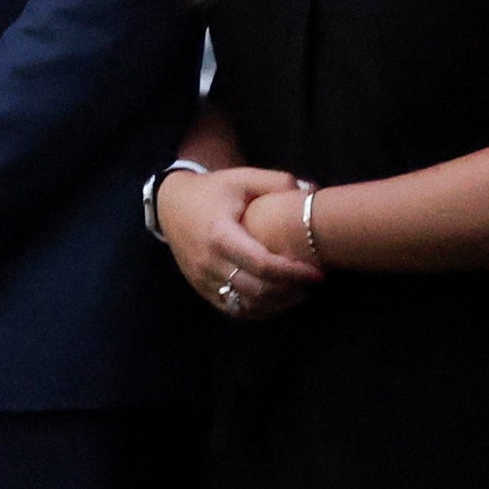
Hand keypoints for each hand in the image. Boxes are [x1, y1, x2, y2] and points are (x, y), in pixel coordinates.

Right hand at [160, 164, 320, 321]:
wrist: (171, 205)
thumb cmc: (212, 191)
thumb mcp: (243, 178)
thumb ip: (277, 183)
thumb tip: (313, 193)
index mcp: (220, 234)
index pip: (261, 264)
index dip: (292, 272)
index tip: (317, 273)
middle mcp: (209, 262)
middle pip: (257, 290)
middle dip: (290, 291)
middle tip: (314, 283)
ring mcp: (203, 280)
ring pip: (246, 306)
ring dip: (277, 304)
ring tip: (301, 293)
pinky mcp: (202, 289)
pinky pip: (234, 310)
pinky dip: (259, 310)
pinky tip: (278, 300)